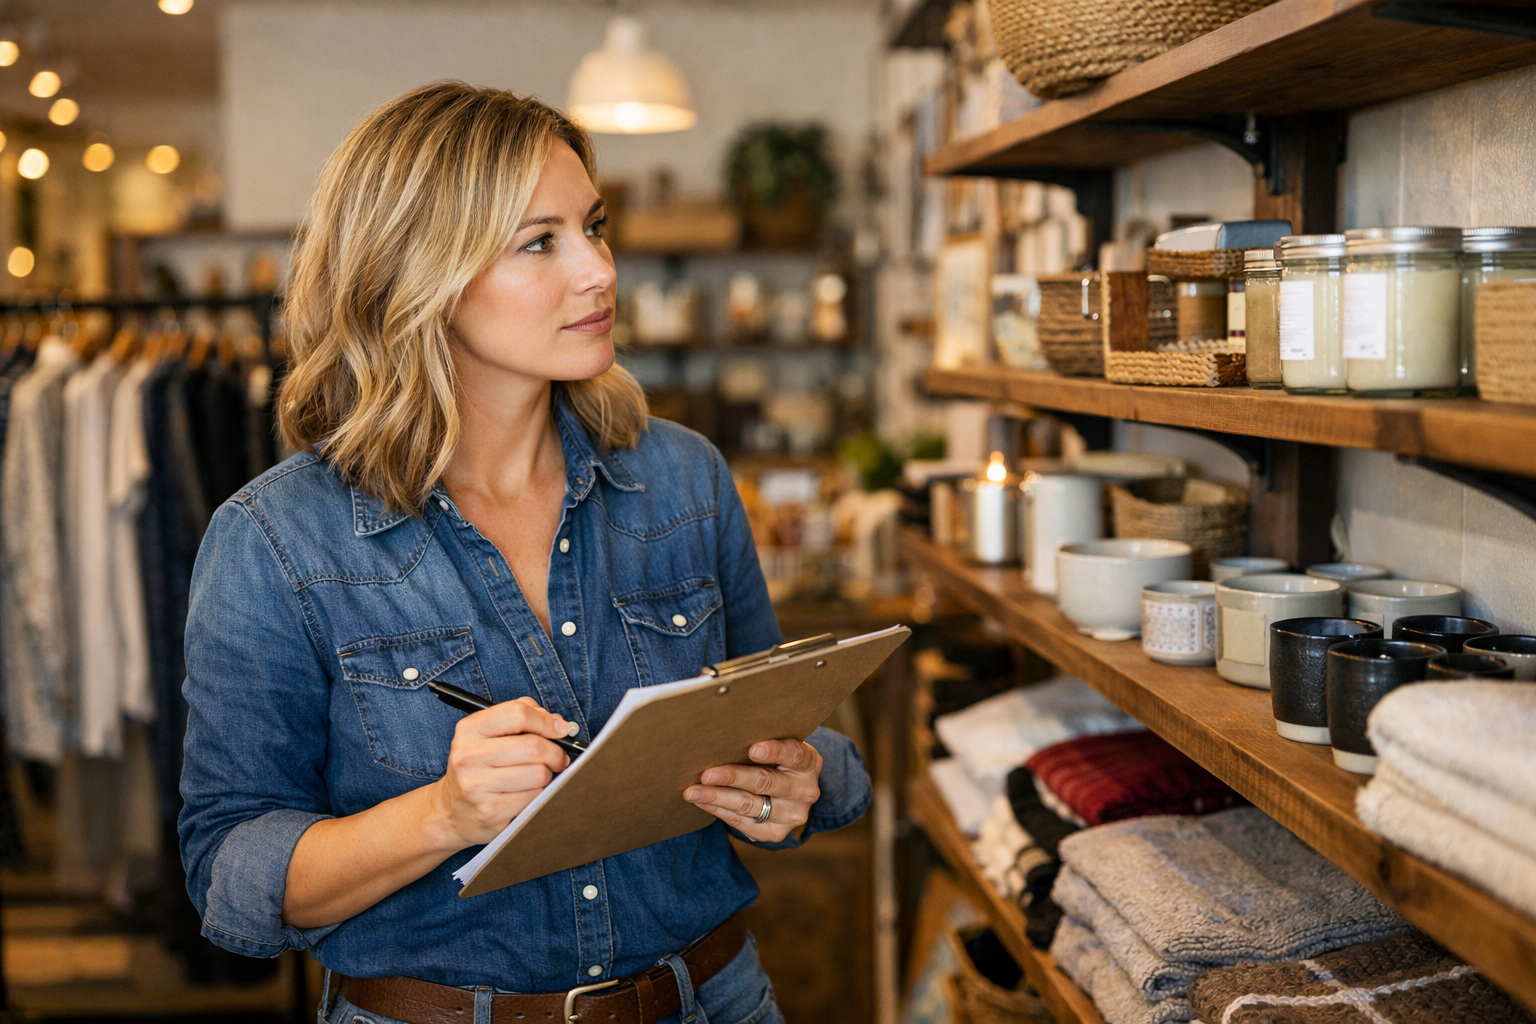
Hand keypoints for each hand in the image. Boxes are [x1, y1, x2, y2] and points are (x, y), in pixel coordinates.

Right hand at [430, 696, 572, 847]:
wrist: (452, 812)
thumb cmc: (479, 768)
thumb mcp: (489, 735)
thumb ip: (523, 718)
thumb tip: (557, 723)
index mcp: (469, 730)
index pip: (517, 714)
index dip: (546, 721)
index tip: (559, 730)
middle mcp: (469, 756)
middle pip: (533, 746)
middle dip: (555, 752)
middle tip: (558, 757)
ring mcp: (477, 786)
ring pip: (538, 774)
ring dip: (546, 775)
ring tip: (536, 776)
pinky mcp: (490, 812)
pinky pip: (533, 798)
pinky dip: (537, 795)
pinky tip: (524, 793)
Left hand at [684, 738, 822, 843]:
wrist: (791, 792)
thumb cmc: (777, 760)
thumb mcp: (781, 745)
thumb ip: (762, 739)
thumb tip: (722, 735)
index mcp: (808, 763)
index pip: (793, 754)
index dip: (774, 751)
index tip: (752, 749)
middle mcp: (805, 791)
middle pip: (765, 782)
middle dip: (732, 777)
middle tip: (706, 774)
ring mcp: (792, 815)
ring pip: (750, 805)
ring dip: (717, 797)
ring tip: (693, 791)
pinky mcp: (775, 833)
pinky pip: (742, 822)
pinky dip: (719, 810)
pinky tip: (702, 801)